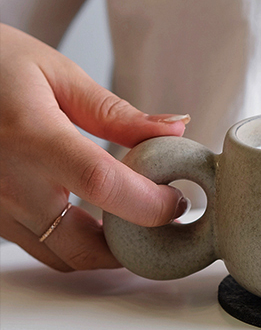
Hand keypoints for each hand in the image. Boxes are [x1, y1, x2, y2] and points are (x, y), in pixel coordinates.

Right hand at [0, 24, 190, 270]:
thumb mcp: (56, 73)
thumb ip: (117, 113)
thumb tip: (172, 129)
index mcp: (32, 137)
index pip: (102, 184)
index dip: (148, 203)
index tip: (176, 202)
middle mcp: (8, 182)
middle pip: (83, 246)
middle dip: (130, 247)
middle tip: (157, 224)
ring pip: (59, 256)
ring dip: (100, 250)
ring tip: (128, 221)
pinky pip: (35, 245)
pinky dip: (68, 241)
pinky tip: (87, 217)